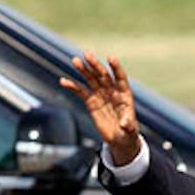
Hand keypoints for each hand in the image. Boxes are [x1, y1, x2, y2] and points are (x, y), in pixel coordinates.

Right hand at [59, 51, 140, 165]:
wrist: (120, 140)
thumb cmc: (129, 134)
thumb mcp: (131, 131)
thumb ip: (129, 125)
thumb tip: (125, 124)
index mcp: (124, 96)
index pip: (120, 78)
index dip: (116, 68)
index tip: (110, 58)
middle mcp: (112, 92)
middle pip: (103, 76)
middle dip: (95, 65)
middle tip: (86, 54)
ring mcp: (101, 96)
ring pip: (91, 80)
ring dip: (84, 70)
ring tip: (75, 61)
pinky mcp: (91, 102)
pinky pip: (81, 92)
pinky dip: (73, 86)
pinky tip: (63, 81)